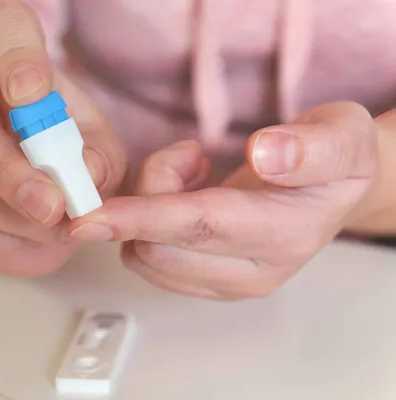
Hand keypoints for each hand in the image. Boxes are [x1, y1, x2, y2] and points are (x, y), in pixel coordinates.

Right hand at [0, 0, 126, 275]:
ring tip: (58, 228)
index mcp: (7, 67)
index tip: (31, 89)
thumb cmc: (65, 155)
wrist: (33, 189)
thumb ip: (99, 154)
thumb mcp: (94, 146)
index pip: (4, 31)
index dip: (16, 57)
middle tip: (53, 207)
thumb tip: (88, 172)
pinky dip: (0, 248)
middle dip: (10, 175)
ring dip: (17, 222)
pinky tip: (30, 241)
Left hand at [70, 102, 376, 298]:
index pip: (199, 227)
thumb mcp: (342, 135)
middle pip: (156, 244)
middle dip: (151, 190)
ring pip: (143, 254)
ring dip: (147, 207)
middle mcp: (251, 274)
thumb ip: (311, 146)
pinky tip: (183, 198)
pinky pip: (146, 259)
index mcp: (283, 234)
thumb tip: (266, 154)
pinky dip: (147, 225)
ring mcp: (224, 285)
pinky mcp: (203, 284)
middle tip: (189, 156)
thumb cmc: (333, 160)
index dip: (143, 218)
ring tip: (192, 176)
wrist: (330, 195)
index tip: (90, 219)